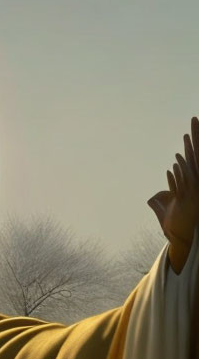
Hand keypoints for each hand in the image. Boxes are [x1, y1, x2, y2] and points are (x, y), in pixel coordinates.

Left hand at [148, 116, 198, 273]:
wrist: (181, 240)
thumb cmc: (176, 224)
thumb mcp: (167, 206)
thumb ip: (164, 195)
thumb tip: (162, 184)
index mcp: (191, 181)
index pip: (192, 156)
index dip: (192, 142)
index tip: (193, 125)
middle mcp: (195, 184)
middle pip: (196, 156)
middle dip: (196, 137)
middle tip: (195, 118)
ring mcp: (194, 192)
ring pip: (192, 167)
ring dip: (189, 150)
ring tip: (187, 134)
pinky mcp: (188, 201)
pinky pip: (185, 182)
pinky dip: (181, 171)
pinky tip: (177, 158)